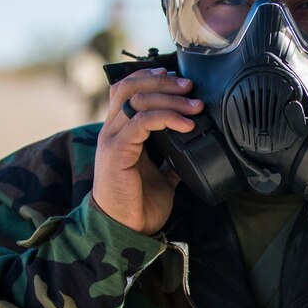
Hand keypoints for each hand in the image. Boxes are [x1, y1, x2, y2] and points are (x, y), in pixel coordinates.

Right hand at [91, 68, 202, 234]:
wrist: (125, 229)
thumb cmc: (138, 203)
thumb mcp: (161, 174)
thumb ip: (170, 157)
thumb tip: (191, 146)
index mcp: (120, 131)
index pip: (128, 89)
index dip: (151, 78)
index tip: (178, 80)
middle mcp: (112, 130)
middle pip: (130, 86)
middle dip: (163, 83)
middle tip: (190, 87)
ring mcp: (113, 139)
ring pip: (137, 99)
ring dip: (170, 98)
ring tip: (194, 105)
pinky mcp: (118, 151)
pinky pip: (141, 122)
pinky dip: (167, 118)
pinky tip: (186, 125)